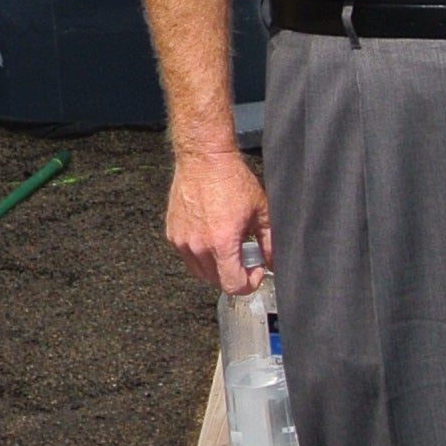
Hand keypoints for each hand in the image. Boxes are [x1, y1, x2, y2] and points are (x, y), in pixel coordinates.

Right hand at [165, 141, 273, 291]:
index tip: (255, 270)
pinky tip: (212, 237)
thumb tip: (273, 262)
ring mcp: (183, 241)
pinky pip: (188, 257)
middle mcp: (199, 246)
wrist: (205, 159)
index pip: (233, 285)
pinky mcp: (173, 234)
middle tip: (244, 256)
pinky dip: (200, 255)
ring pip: (200, 272)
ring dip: (216, 268)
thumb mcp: (261, 211)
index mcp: (222, 243)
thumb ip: (269, 242)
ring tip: (228, 247)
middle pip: (217, 282)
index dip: (249, 283)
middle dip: (234, 274)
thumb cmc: (231, 179)